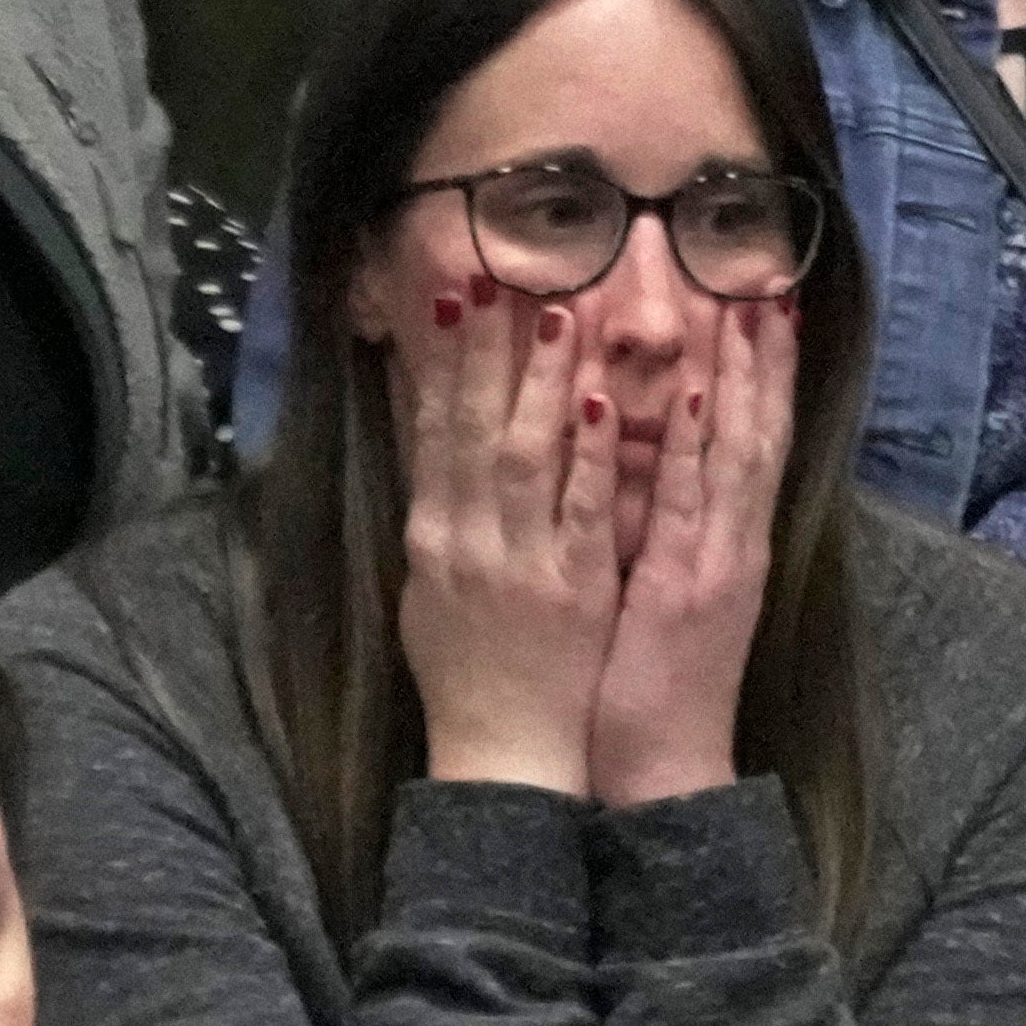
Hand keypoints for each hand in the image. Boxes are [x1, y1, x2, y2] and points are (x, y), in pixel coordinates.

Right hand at [387, 266, 626, 796]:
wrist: (502, 754)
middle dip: (485, 346)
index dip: (442, 359)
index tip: (452, 293)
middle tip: (497, 271)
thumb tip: (434, 442)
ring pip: (525, 455)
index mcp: (432, 535)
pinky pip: (579, 510)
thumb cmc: (465, 671)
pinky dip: (587, 454)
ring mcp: (518, 561)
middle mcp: (466, 539)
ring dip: (539, 380)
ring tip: (557, 311)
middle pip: (472, 426)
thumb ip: (438, 514)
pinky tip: (596, 402)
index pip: (433, 429)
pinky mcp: (570, 587)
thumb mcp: (429, 586)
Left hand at [586, 290, 794, 809]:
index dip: (762, 367)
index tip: (763, 294)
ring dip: (735, 374)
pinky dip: (690, 447)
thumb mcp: (670, 589)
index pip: (753, 435)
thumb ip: (672, 526)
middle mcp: (734, 540)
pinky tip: (686, 392)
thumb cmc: (657, 680)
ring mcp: (717, 561)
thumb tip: (657, 461)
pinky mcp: (687, 588)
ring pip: (731, 451)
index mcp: (730, 539)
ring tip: (737, 300)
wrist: (665, 768)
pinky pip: (686, 506)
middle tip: (762, 270)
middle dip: (760, 350)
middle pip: (756, 427)